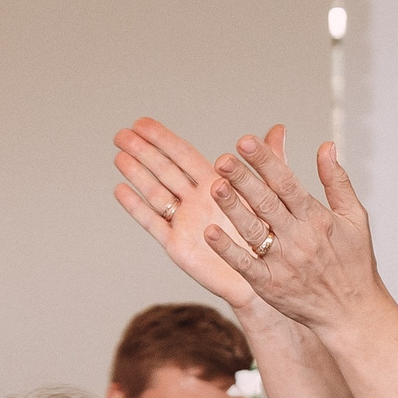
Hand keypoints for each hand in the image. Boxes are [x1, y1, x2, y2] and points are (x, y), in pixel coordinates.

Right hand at [113, 121, 294, 311]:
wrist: (266, 275)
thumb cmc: (268, 235)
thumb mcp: (271, 194)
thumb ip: (270, 162)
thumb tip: (279, 128)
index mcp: (215, 184)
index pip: (183, 155)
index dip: (162, 138)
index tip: (141, 122)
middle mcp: (196, 200)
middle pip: (163, 170)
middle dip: (142, 151)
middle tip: (120, 134)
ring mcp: (184, 221)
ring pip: (155, 192)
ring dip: (136, 174)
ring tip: (118, 156)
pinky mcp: (177, 245)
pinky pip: (153, 223)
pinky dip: (137, 207)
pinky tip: (121, 190)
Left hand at [204, 133, 386, 333]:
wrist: (352, 312)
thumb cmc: (354, 263)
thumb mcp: (355, 217)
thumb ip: (337, 181)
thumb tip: (326, 146)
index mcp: (317, 218)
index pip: (287, 183)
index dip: (265, 161)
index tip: (245, 141)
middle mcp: (299, 238)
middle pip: (266, 203)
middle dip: (244, 179)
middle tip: (222, 159)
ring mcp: (282, 263)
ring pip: (253, 230)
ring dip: (233, 208)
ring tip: (214, 186)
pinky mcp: (269, 285)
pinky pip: (244, 265)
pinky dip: (227, 250)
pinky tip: (210, 233)